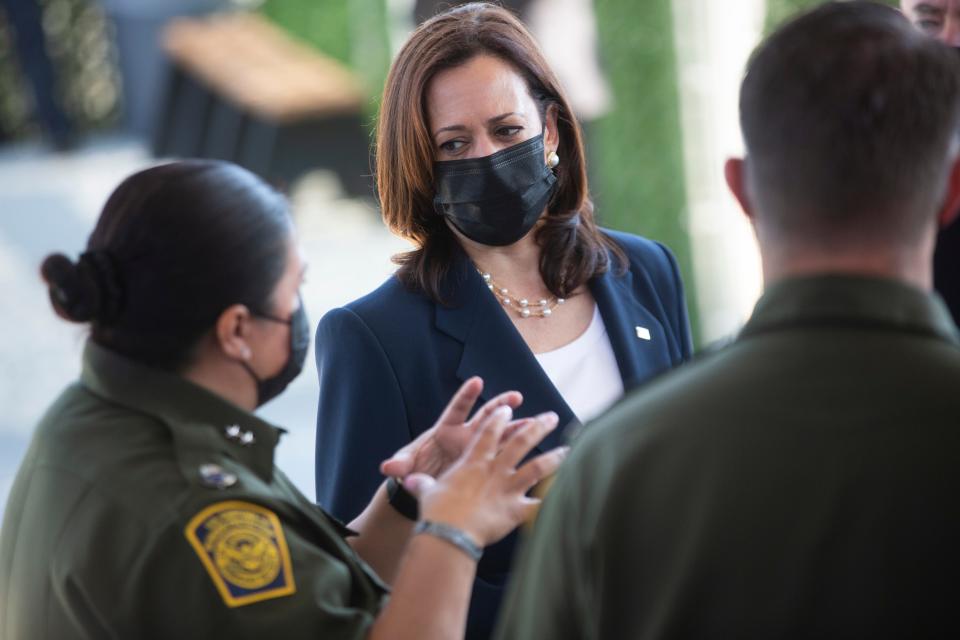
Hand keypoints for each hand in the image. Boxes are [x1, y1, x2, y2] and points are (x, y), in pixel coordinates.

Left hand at [380, 377, 527, 479]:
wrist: (425, 487)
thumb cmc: (415, 470)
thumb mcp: (407, 466)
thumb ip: (400, 464)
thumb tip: (388, 467)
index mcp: (446, 430)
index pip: (457, 409)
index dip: (466, 396)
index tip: (477, 381)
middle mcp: (466, 435)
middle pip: (486, 416)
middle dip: (501, 405)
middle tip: (516, 396)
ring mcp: (478, 448)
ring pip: (501, 433)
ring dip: (518, 427)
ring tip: (537, 421)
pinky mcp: (486, 463)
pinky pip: (506, 454)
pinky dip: (520, 451)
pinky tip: (538, 448)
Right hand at [404, 406, 568, 547]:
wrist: (449, 533)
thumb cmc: (436, 510)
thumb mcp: (427, 492)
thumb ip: (421, 483)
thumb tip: (404, 479)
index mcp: (473, 460)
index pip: (488, 431)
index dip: (499, 417)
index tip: (509, 408)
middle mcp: (494, 469)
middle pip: (520, 441)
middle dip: (537, 426)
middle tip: (552, 417)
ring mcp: (507, 487)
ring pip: (537, 467)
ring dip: (555, 457)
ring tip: (570, 450)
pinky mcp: (516, 510)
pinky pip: (540, 504)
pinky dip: (553, 500)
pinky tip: (569, 494)